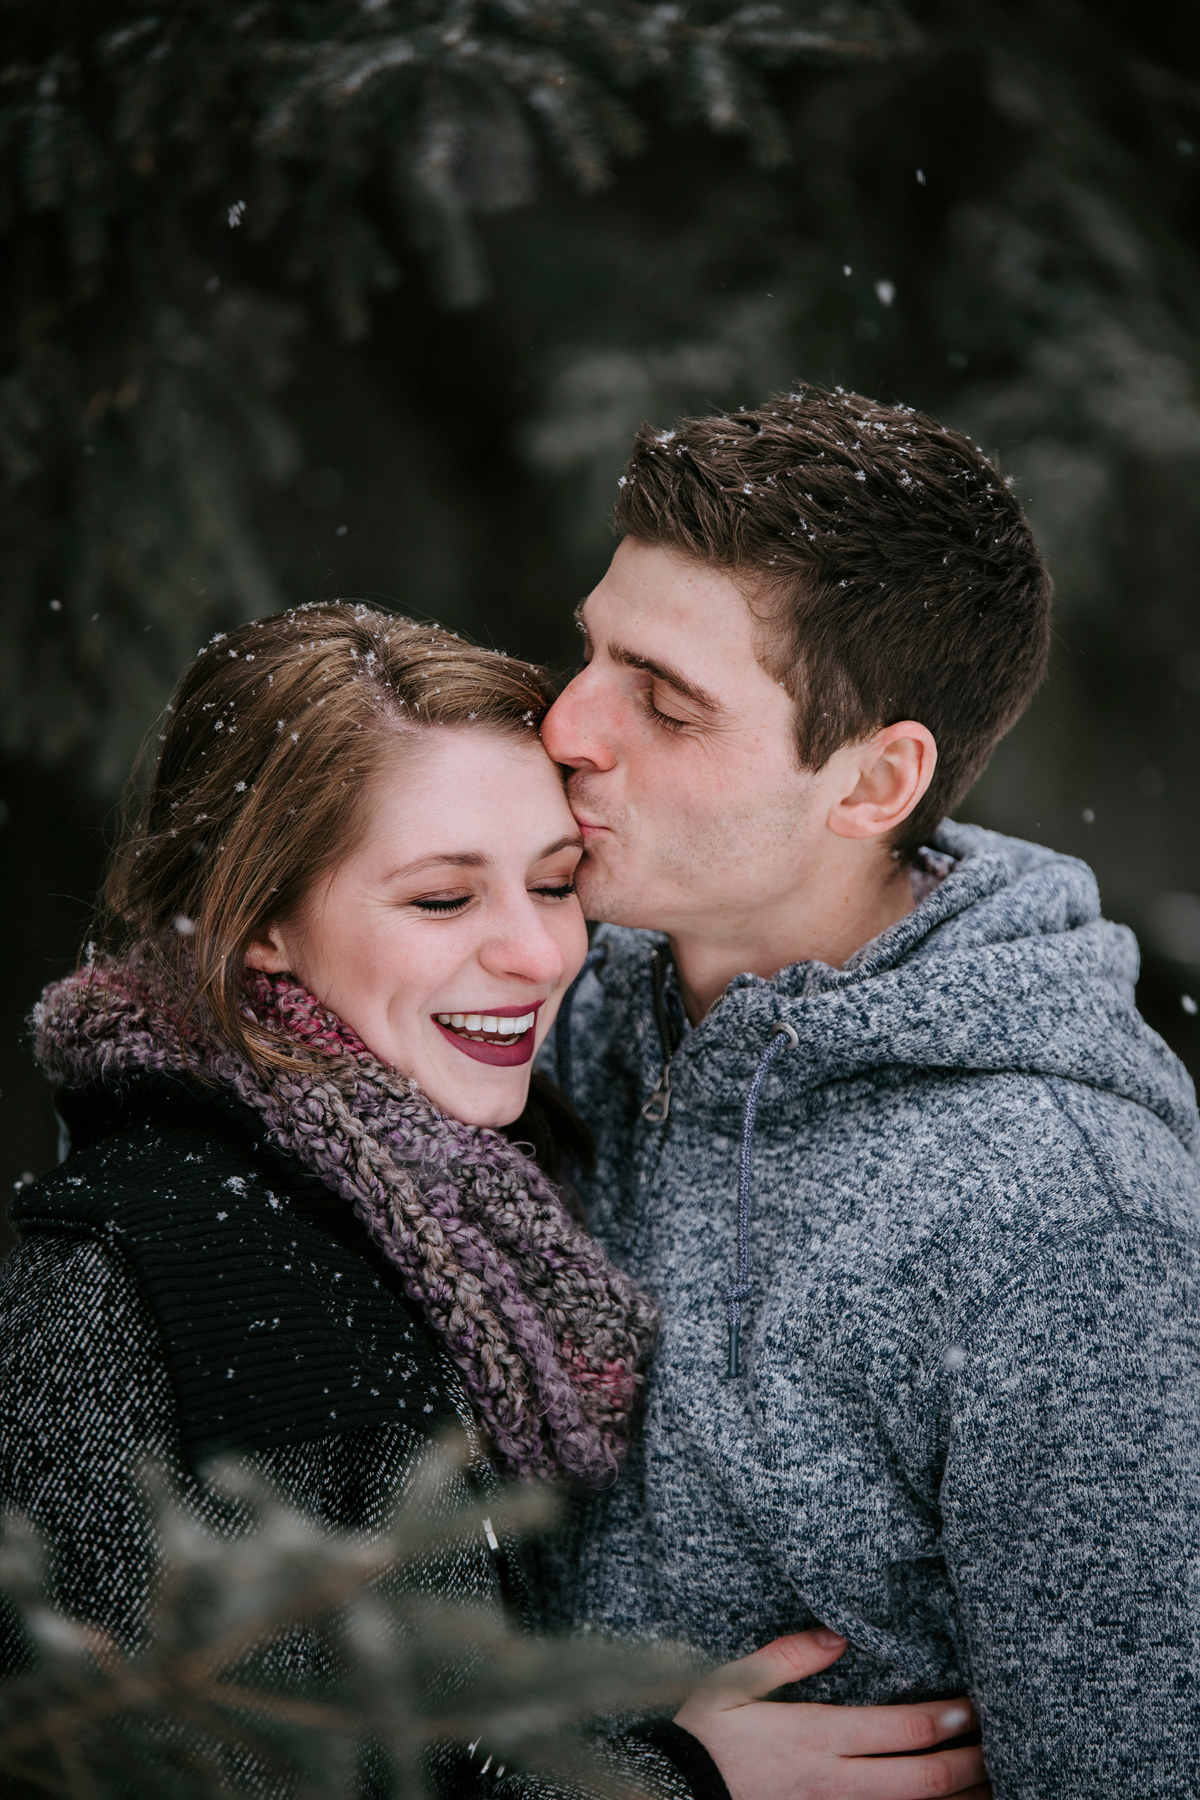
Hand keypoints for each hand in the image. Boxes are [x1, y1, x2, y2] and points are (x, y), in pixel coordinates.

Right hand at [674, 1629, 988, 1799]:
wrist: (670, 1792)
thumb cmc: (701, 1735)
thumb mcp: (732, 1683)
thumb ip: (787, 1656)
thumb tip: (838, 1635)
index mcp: (815, 1737)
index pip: (899, 1730)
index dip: (944, 1719)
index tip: (974, 1704)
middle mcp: (834, 1783)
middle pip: (922, 1780)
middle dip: (969, 1763)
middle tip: (1002, 1744)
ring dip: (958, 1799)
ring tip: (994, 1783)